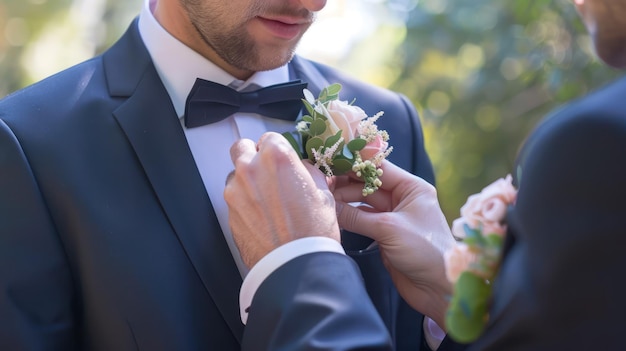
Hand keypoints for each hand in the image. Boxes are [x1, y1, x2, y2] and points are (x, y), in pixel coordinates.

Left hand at [224, 132, 339, 268]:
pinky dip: (244, 204)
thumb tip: (301, 169)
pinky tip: (262, 218)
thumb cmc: (313, 232)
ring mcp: (235, 191)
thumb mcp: (323, 194)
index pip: (271, 137)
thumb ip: (307, 173)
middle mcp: (251, 169)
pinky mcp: (229, 213)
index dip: (278, 149)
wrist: (295, 266)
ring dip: (247, 183)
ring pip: (235, 175)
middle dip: (253, 156)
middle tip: (268, 173)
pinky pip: (234, 200)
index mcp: (277, 158)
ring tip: (267, 203)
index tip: (283, 161)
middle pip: (242, 148)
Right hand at [332, 161, 454, 327]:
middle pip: (367, 185)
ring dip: (344, 201)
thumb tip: (327, 204)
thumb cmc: (424, 251)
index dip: (354, 165)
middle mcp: (402, 198)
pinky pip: (362, 220)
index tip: (329, 162)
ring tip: (322, 199)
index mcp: (412, 188)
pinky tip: (332, 215)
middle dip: (345, 184)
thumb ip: (356, 216)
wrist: (438, 288)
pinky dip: (348, 218)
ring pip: (362, 203)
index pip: (378, 169)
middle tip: (320, 184)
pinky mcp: (384, 234)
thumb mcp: (389, 229)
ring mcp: (392, 216)